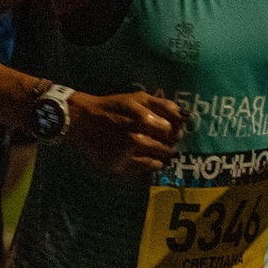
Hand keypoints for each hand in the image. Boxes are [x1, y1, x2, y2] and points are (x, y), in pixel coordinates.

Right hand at [67, 90, 185, 177]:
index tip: (173, 130)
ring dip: (163, 155)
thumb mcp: (138, 98)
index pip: (173, 130)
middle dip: (171, 143)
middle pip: (169, 147)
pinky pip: (144, 170)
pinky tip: (145, 155)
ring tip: (157, 148)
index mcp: (143, 119)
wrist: (81, 120)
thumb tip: (186, 116)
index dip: (176, 130)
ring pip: (160, 161)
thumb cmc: (113, 106)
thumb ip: (164, 105)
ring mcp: (126, 155)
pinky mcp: (118, 166)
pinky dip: (150, 164)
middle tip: (166, 140)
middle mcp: (135, 139)